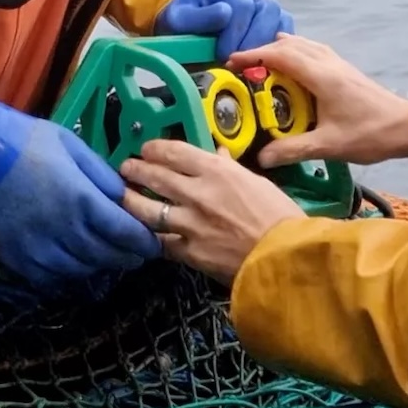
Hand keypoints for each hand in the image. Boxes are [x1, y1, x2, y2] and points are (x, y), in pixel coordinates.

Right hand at [0, 79, 161, 290]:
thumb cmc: (29, 141)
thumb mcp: (74, 147)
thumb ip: (103, 176)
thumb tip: (124, 199)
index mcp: (81, 199)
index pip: (124, 233)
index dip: (144, 243)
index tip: (154, 245)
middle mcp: (62, 230)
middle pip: (105, 256)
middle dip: (126, 258)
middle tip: (137, 256)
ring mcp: (37, 247)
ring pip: (80, 270)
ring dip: (99, 266)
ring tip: (107, 259)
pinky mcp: (15, 256)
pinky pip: (49, 277)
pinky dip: (67, 275)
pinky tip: (74, 265)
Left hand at [118, 139, 303, 283]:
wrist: (285, 258)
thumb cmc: (280, 216)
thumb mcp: (257, 183)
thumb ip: (231, 169)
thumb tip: (218, 155)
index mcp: (216, 171)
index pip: (173, 152)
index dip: (154, 149)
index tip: (146, 149)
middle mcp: (197, 193)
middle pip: (154, 176)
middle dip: (135, 170)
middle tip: (125, 168)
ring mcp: (189, 224)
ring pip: (147, 210)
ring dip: (131, 201)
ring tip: (122, 196)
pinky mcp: (188, 252)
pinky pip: (161, 242)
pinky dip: (151, 236)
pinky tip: (142, 232)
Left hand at [156, 0, 293, 60]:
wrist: (183, 27)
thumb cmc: (181, 24)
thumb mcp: (178, 19)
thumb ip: (198, 16)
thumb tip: (226, 14)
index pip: (241, 6)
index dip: (235, 34)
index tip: (223, 55)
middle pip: (267, 10)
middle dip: (254, 40)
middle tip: (240, 63)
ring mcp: (261, 6)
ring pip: (281, 19)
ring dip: (269, 45)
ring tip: (252, 65)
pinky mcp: (270, 22)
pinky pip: (286, 30)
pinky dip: (281, 46)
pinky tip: (265, 63)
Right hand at [227, 33, 407, 166]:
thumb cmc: (370, 134)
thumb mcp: (329, 146)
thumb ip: (293, 150)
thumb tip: (261, 158)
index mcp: (321, 76)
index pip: (281, 56)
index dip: (254, 55)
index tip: (231, 62)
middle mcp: (328, 63)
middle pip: (290, 45)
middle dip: (263, 51)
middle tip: (242, 66)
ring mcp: (339, 64)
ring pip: (304, 45)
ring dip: (281, 49)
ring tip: (262, 62)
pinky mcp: (346, 70)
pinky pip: (314, 52)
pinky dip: (297, 52)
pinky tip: (293, 66)